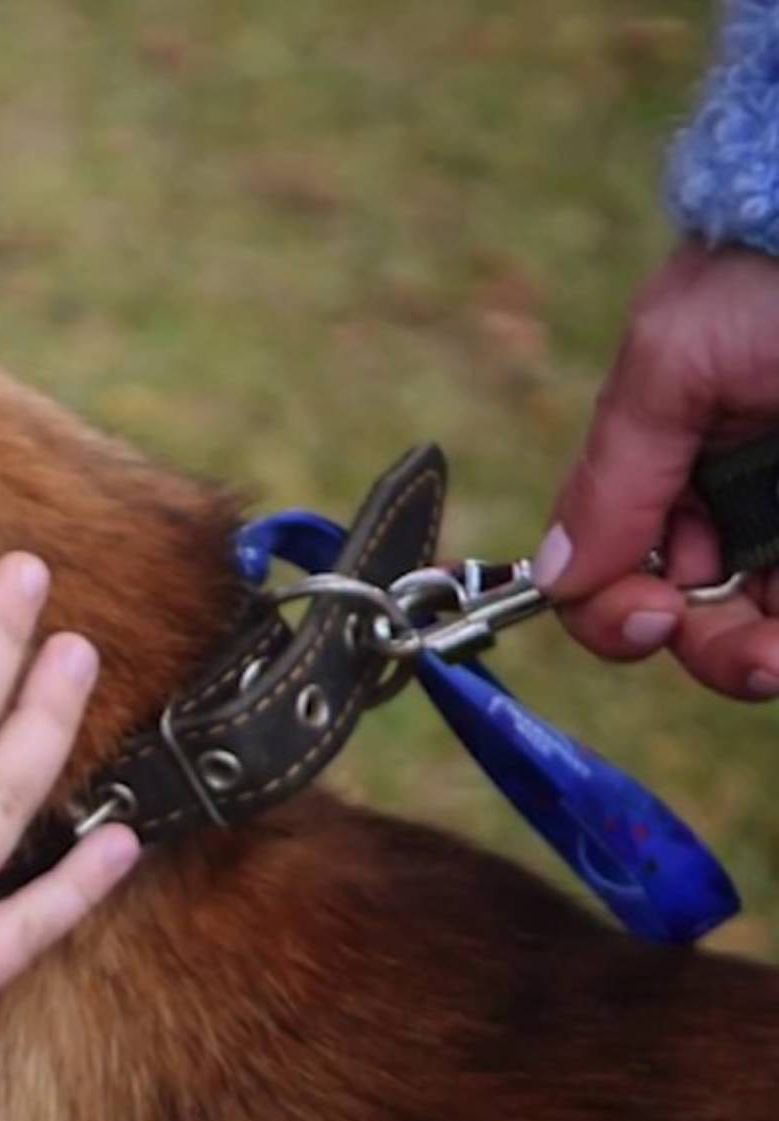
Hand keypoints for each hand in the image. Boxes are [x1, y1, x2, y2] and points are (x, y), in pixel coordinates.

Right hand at [538, 241, 778, 698]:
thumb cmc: (770, 271)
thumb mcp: (673, 359)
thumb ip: (613, 473)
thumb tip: (555, 578)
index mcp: (679, 458)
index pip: (620, 570)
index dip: (620, 611)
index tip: (652, 617)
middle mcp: (748, 493)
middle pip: (705, 615)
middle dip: (716, 649)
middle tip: (757, 657)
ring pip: (772, 618)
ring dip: (769, 650)